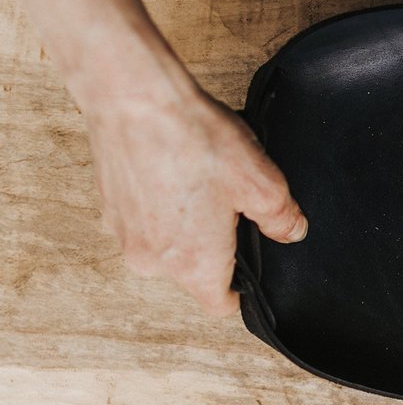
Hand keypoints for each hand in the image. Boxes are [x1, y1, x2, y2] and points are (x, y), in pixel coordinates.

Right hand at [80, 74, 307, 314]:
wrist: (135, 100)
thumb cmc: (196, 142)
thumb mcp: (262, 183)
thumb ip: (282, 218)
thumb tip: (291, 232)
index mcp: (192, 266)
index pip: (220, 304)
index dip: (243, 290)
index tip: (253, 267)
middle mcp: (152, 261)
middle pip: (195, 272)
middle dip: (218, 246)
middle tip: (233, 205)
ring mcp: (124, 235)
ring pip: (169, 244)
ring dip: (188, 223)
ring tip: (204, 181)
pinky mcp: (109, 207)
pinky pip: (145, 219)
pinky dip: (162, 204)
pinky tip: (177, 171)